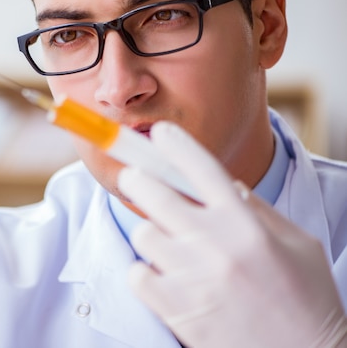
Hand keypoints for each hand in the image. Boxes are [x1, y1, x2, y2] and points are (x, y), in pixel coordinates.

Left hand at [118, 121, 346, 347]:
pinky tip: (165, 277)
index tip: (159, 133)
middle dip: (139, 179)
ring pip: (143, 233)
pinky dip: (144, 272)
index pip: (203, 169)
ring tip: (169, 245)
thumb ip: (256, 210)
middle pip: (155, 193)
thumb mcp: (298, 244)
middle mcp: (216, 244)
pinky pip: (137, 274)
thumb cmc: (306, 301)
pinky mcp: (176, 309)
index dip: (177, 145)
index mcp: (246, 224)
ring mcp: (192, 277)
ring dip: (151, 234)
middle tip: (136, 178)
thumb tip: (222, 185)